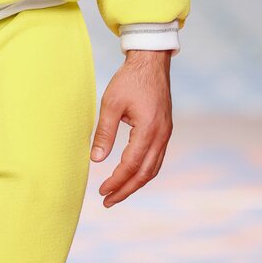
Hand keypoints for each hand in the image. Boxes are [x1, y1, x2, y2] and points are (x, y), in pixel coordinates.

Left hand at [89, 49, 172, 206]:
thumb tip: (96, 160)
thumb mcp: (111, 103)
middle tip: (108, 201)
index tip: (102, 191)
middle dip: (126, 189)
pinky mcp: (164, 130)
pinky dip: (144, 171)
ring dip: (136, 183)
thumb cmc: (129, 80)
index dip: (116, 181)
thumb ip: (104, 132)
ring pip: (153, 168)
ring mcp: (166, 134)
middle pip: (145, 173)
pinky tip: (131, 174)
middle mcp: (161, 136)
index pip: (131, 165)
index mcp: (148, 130)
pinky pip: (156, 158)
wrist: (151, 62)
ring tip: (118, 192)